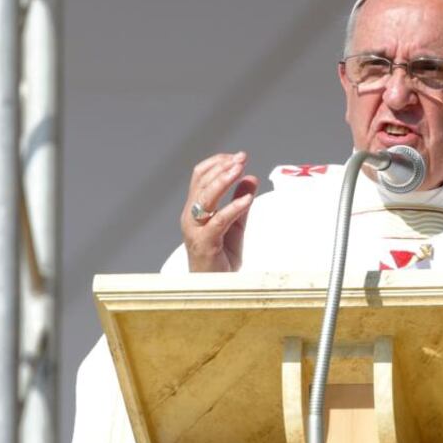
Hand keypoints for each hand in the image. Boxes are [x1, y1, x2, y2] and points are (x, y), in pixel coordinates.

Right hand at [180, 151, 259, 271]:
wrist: (215, 285)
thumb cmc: (221, 255)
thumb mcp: (235, 222)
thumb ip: (240, 200)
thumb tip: (251, 177)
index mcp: (195, 208)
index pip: (200, 177)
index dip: (217, 163)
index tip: (238, 156)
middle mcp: (190, 216)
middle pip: (202, 183)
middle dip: (223, 167)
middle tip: (242, 157)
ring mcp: (195, 229)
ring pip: (205, 198)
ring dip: (224, 181)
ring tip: (241, 169)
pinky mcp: (204, 243)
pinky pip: (218, 221)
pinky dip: (233, 207)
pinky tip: (247, 199)